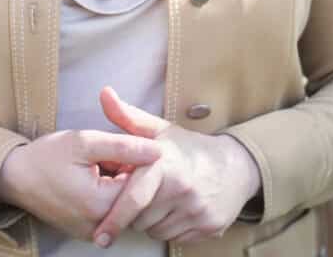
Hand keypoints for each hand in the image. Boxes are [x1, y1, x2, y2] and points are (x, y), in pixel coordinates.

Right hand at [0, 128, 161, 240]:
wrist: (14, 177)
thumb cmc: (47, 156)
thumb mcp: (85, 142)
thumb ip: (123, 145)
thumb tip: (158, 150)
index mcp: (101, 205)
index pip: (141, 185)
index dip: (137, 161)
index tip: (125, 144)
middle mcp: (100, 226)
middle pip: (133, 198)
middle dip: (127, 172)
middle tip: (107, 153)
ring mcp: (92, 232)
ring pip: (122, 205)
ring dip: (117, 181)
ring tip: (98, 162)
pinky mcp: (86, 231)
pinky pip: (109, 211)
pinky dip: (107, 192)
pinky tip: (93, 175)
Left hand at [92, 86, 261, 247]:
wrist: (234, 166)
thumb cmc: (187, 147)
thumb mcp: (159, 129)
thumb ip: (128, 116)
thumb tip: (104, 93)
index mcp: (165, 164)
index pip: (134, 198)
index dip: (114, 218)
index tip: (98, 235)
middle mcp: (183, 189)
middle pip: (141, 219)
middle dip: (133, 213)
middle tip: (141, 196)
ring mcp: (198, 210)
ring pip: (156, 231)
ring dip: (151, 222)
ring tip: (159, 200)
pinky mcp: (209, 227)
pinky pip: (176, 238)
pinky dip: (170, 229)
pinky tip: (175, 210)